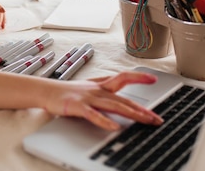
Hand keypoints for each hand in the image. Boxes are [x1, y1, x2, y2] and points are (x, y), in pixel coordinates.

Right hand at [43, 71, 163, 130]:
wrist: (47, 91)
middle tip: (157, 118)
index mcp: (101, 85)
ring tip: (145, 120)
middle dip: (142, 109)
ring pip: (114, 105)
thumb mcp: (90, 88)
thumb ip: (106, 90)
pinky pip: (94, 115)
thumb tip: (120, 93)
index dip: (138, 76)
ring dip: (132, 113)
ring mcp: (88, 98)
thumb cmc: (69, 92)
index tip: (153, 78)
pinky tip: (115, 127)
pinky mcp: (78, 106)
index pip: (123, 77)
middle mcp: (98, 90)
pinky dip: (105, 121)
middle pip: (124, 98)